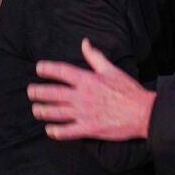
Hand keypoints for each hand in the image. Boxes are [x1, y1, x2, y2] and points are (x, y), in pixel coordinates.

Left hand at [28, 39, 154, 140]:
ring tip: (36, 109)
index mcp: (88, 80)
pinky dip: (55, 131)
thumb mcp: (112, 69)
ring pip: (54, 112)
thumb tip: (85, 42)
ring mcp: (83, 113)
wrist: (143, 113)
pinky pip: (65, 132)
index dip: (47, 69)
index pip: (61, 71)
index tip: (39, 68)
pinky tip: (49, 129)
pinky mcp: (88, 129)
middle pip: (52, 93)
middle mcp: (82, 96)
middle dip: (37, 92)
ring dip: (41, 111)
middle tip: (31, 92)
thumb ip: (95, 57)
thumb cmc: (129, 90)